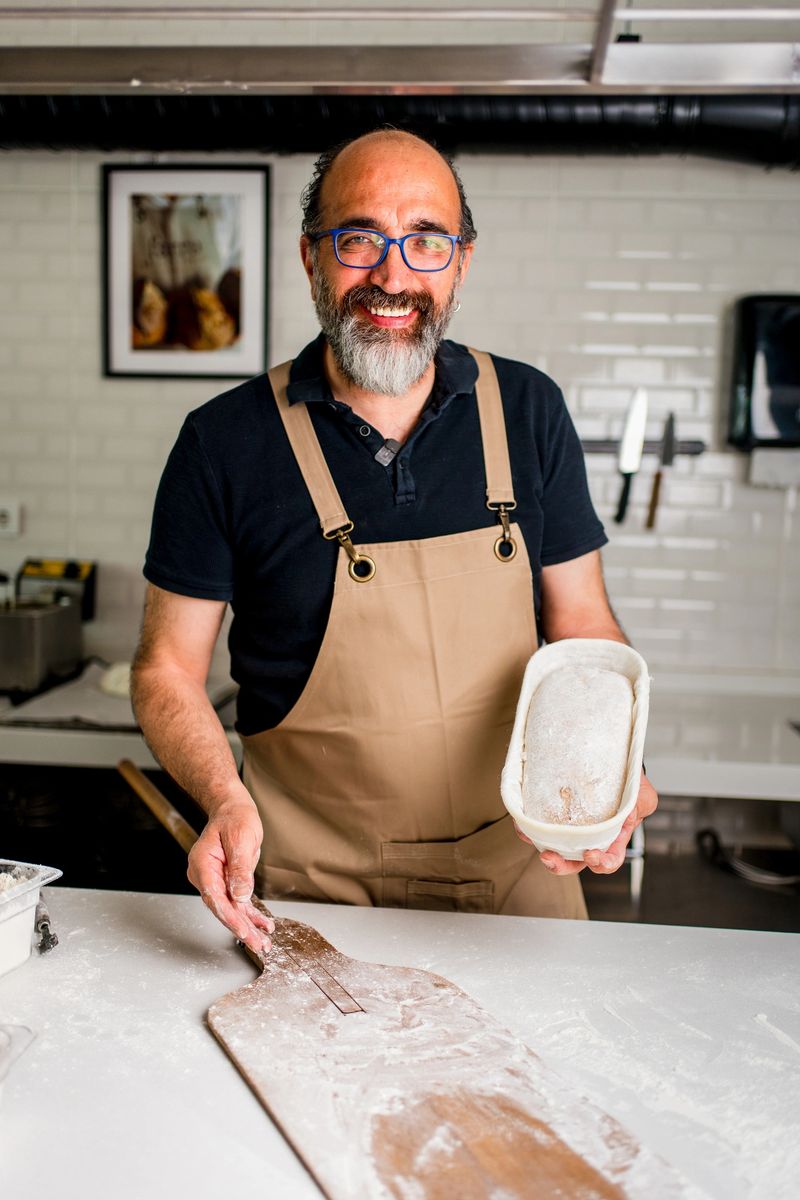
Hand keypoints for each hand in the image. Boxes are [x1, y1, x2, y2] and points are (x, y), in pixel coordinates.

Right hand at [187, 798, 274, 953]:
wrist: (232, 809)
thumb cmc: (234, 818)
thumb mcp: (240, 838)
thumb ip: (239, 868)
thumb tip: (240, 896)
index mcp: (202, 865)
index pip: (215, 898)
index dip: (230, 917)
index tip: (244, 932)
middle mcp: (205, 876)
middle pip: (222, 908)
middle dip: (240, 928)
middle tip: (258, 945)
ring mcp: (215, 881)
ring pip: (230, 909)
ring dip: (247, 925)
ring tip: (263, 942)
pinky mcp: (226, 883)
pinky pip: (238, 902)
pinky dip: (250, 914)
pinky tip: (263, 926)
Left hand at [514, 770, 658, 876]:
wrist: (613, 764)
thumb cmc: (629, 785)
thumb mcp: (642, 796)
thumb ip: (641, 804)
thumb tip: (631, 813)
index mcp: (613, 839)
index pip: (609, 860)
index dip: (601, 863)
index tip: (592, 855)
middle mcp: (590, 838)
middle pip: (574, 862)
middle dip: (561, 866)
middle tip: (550, 858)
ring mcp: (571, 829)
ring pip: (553, 847)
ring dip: (539, 846)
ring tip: (529, 836)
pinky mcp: (555, 817)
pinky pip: (541, 827)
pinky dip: (530, 827)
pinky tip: (522, 821)